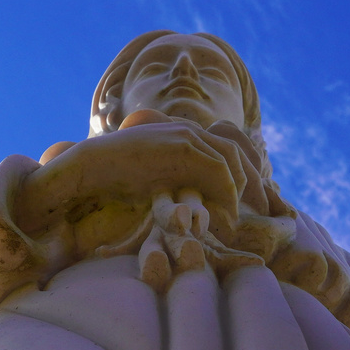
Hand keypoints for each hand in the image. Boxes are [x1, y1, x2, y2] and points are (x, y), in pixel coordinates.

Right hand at [13, 116, 245, 238]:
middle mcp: (188, 130)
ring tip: (235, 218)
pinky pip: (218, 170)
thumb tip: (194, 206)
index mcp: (183, 134)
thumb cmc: (115, 178)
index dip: (241, 174)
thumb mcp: (154, 178)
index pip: (226, 149)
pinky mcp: (181, 147)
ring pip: (229, 162)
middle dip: (250, 183)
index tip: (248, 201)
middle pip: (235, 153)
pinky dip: (226, 193)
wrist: (91, 165)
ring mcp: (185, 135)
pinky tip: (223, 214)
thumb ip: (177, 182)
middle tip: (258, 211)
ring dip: (238, 192)